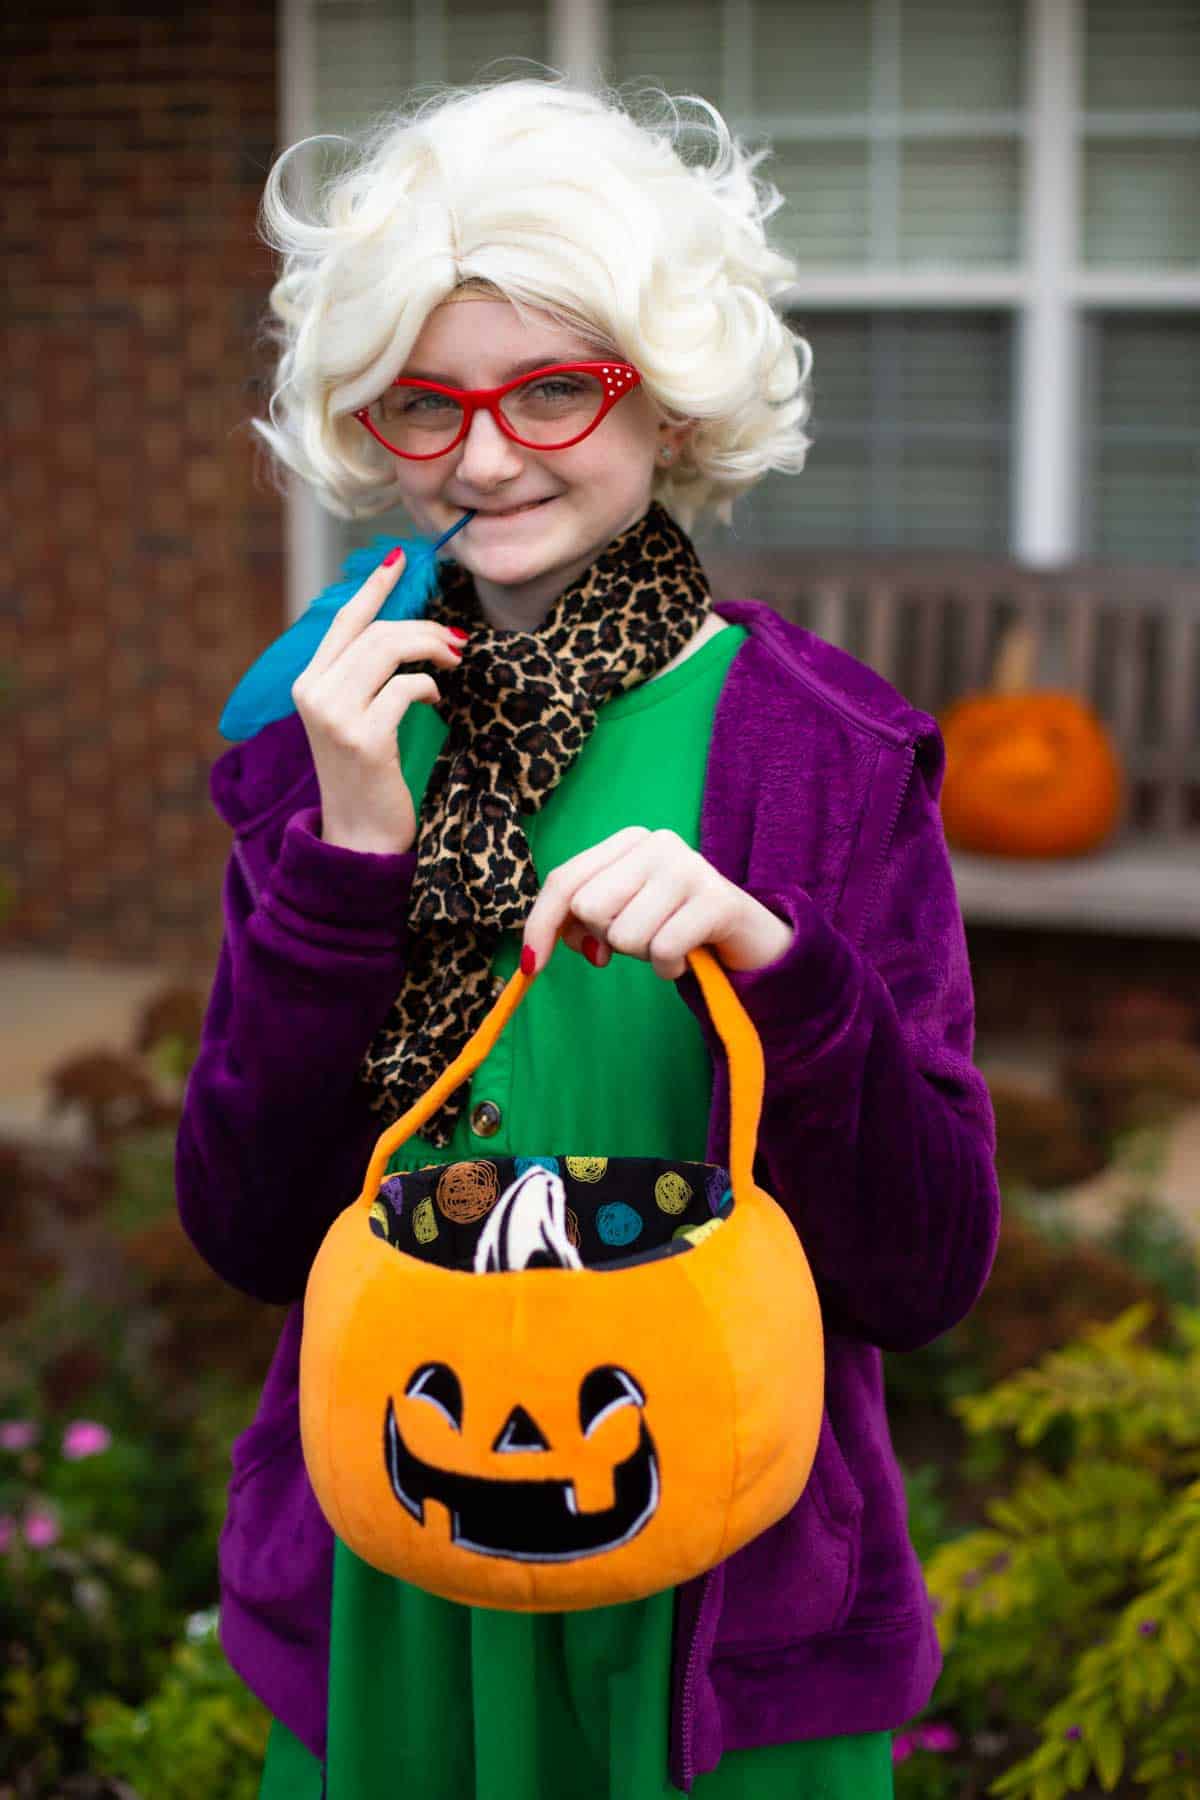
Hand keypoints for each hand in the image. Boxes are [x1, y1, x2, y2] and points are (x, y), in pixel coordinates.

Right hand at [290, 550, 465, 854]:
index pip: (344, 620)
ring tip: (455, 660)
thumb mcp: (354, 718)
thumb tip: (405, 633)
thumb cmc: (366, 776)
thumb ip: (364, 677)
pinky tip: (435, 699)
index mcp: (308, 682)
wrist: (359, 837)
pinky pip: (406, 688)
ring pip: (388, 650)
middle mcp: (313, 692)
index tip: (399, 559)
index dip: (375, 587)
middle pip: (375, 632)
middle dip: (423, 628)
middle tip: (457, 642)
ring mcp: (334, 715)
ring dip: (431, 648)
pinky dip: (429, 687)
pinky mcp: (362, 738)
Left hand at [521, 827, 793, 979]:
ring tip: (667, 944)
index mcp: (628, 841)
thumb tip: (537, 953)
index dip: (541, 924)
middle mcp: (657, 843)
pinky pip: (662, 950)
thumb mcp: (622, 913)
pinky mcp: (716, 900)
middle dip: (607, 939)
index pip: (565, 881)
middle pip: (590, 908)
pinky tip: (684, 958)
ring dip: (642, 955)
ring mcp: (689, 867)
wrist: (747, 935)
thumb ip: (579, 920)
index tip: (531, 965)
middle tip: (639, 939)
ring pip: (625, 935)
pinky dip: (668, 967)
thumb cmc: (672, 923)